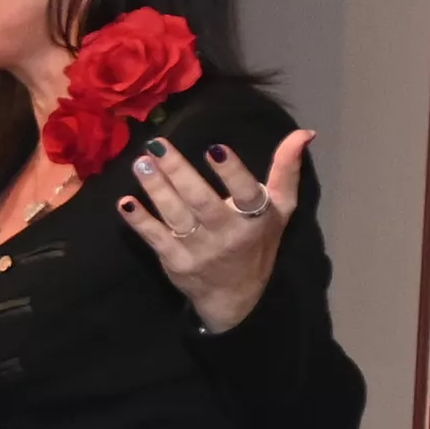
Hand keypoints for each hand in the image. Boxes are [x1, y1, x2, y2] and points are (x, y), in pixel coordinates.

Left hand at [119, 126, 313, 333]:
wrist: (236, 296)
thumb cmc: (259, 242)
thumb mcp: (281, 208)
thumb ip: (286, 170)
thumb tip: (304, 133)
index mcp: (256, 219)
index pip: (244, 193)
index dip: (231, 172)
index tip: (214, 148)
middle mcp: (227, 235)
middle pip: (201, 201)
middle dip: (178, 171)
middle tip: (156, 145)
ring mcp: (199, 250)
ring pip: (175, 215)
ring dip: (156, 189)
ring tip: (140, 163)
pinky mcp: (176, 261)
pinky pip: (155, 238)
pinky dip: (140, 221)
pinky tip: (125, 202)